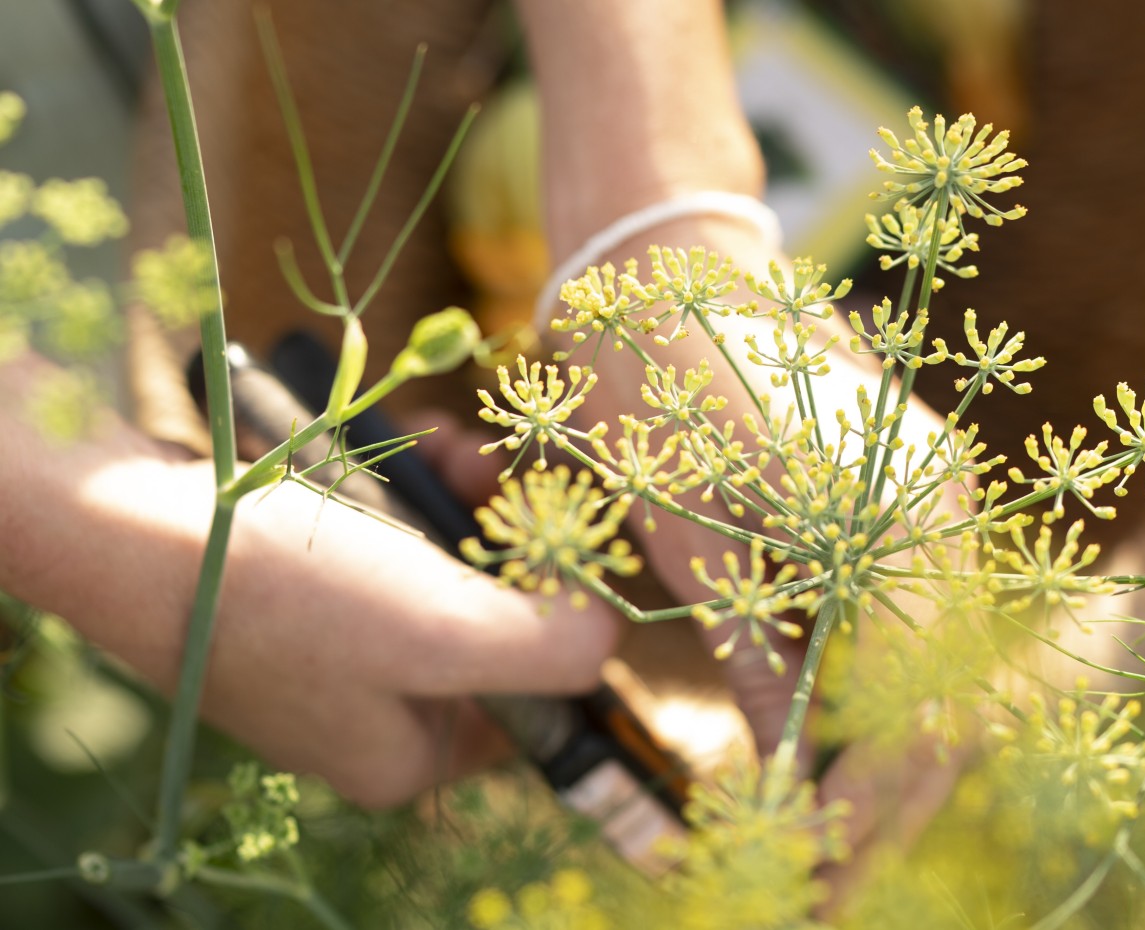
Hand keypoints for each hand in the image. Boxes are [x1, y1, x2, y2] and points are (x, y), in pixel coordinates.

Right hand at [0, 354, 619, 807]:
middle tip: (502, 472)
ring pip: (439, 564)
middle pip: (488, 622)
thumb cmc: (291, 591)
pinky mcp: (294, 587)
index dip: (561, 620)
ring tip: (449, 444)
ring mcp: (328, 649)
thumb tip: (604, 637)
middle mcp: (370, 712)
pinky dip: (401, 487)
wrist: (121, 526)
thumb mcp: (446, 632)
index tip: (568, 542)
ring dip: (458, 497)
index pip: (530, 701)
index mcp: (408, 754)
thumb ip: (548, 650)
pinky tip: (406, 440)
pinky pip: (381, 538)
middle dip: (505, 536)